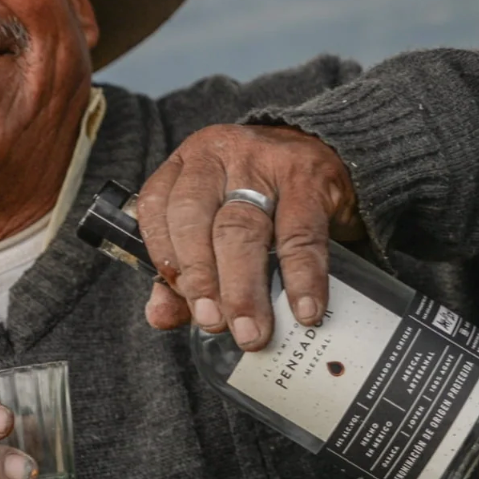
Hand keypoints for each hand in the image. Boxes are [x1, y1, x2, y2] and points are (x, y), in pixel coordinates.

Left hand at [135, 123, 362, 350]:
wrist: (321, 149)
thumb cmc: (258, 194)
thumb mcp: (215, 218)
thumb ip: (184, 270)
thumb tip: (160, 317)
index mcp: (186, 165)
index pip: (158, 208)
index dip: (165, 258)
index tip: (181, 300)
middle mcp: (220, 156)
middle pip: (198, 221)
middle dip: (202, 280)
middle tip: (213, 324)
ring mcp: (265, 163)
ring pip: (244, 228)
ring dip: (244, 287)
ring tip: (251, 329)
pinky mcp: (310, 178)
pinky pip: (302, 234)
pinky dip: (302, 277)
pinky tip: (303, 308)